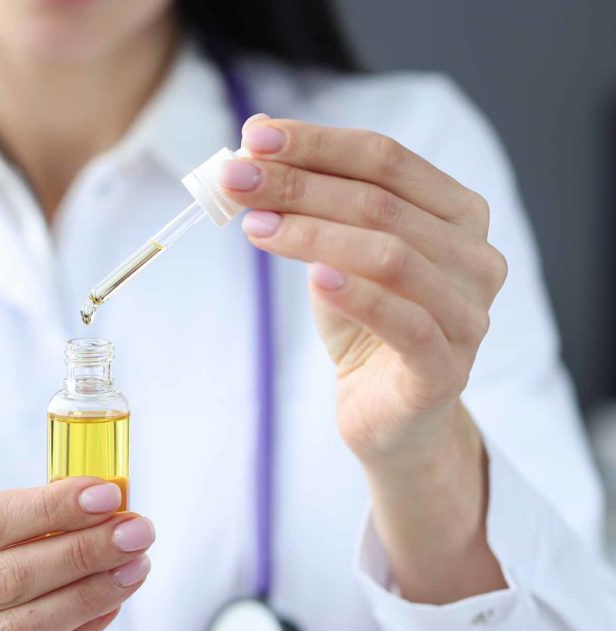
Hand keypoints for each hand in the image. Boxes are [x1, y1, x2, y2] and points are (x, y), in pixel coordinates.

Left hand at [221, 116, 507, 602]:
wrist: (387, 413)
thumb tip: (255, 134)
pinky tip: (314, 278)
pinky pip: (403, 322)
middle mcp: (476, 256)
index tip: (254, 136)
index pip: (386, 158)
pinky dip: (357, 295)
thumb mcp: (332, 251)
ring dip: (313, 234)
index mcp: (457, 213)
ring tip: (254, 226)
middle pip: (382, 202)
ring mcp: (470, 313)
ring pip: (391, 255)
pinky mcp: (446, 368)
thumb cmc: (363, 322)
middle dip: (299, 184)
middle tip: (236, 179)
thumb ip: (309, 198)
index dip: (317, 144)